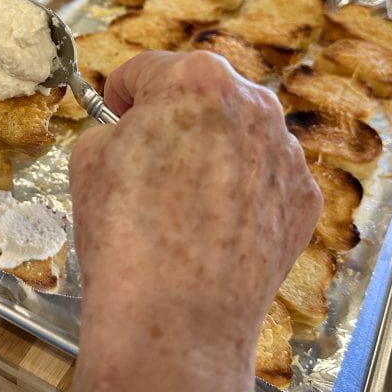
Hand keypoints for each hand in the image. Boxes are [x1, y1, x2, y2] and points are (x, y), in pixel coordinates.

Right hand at [55, 51, 321, 391]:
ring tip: (178, 203)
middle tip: (144, 160)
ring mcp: (286, 156)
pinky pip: (263, 179)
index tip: (117, 110)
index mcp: (197, 79)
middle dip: (174, 120)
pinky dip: (239, 193)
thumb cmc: (127, 237)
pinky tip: (210, 227)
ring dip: (210, 154)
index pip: (148, 68)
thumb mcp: (88, 159)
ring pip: (237, 137)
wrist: (175, 323)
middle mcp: (255, 107)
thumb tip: (131, 133)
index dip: (122, 93)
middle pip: (203, 96)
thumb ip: (115, 126)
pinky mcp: (303, 202)